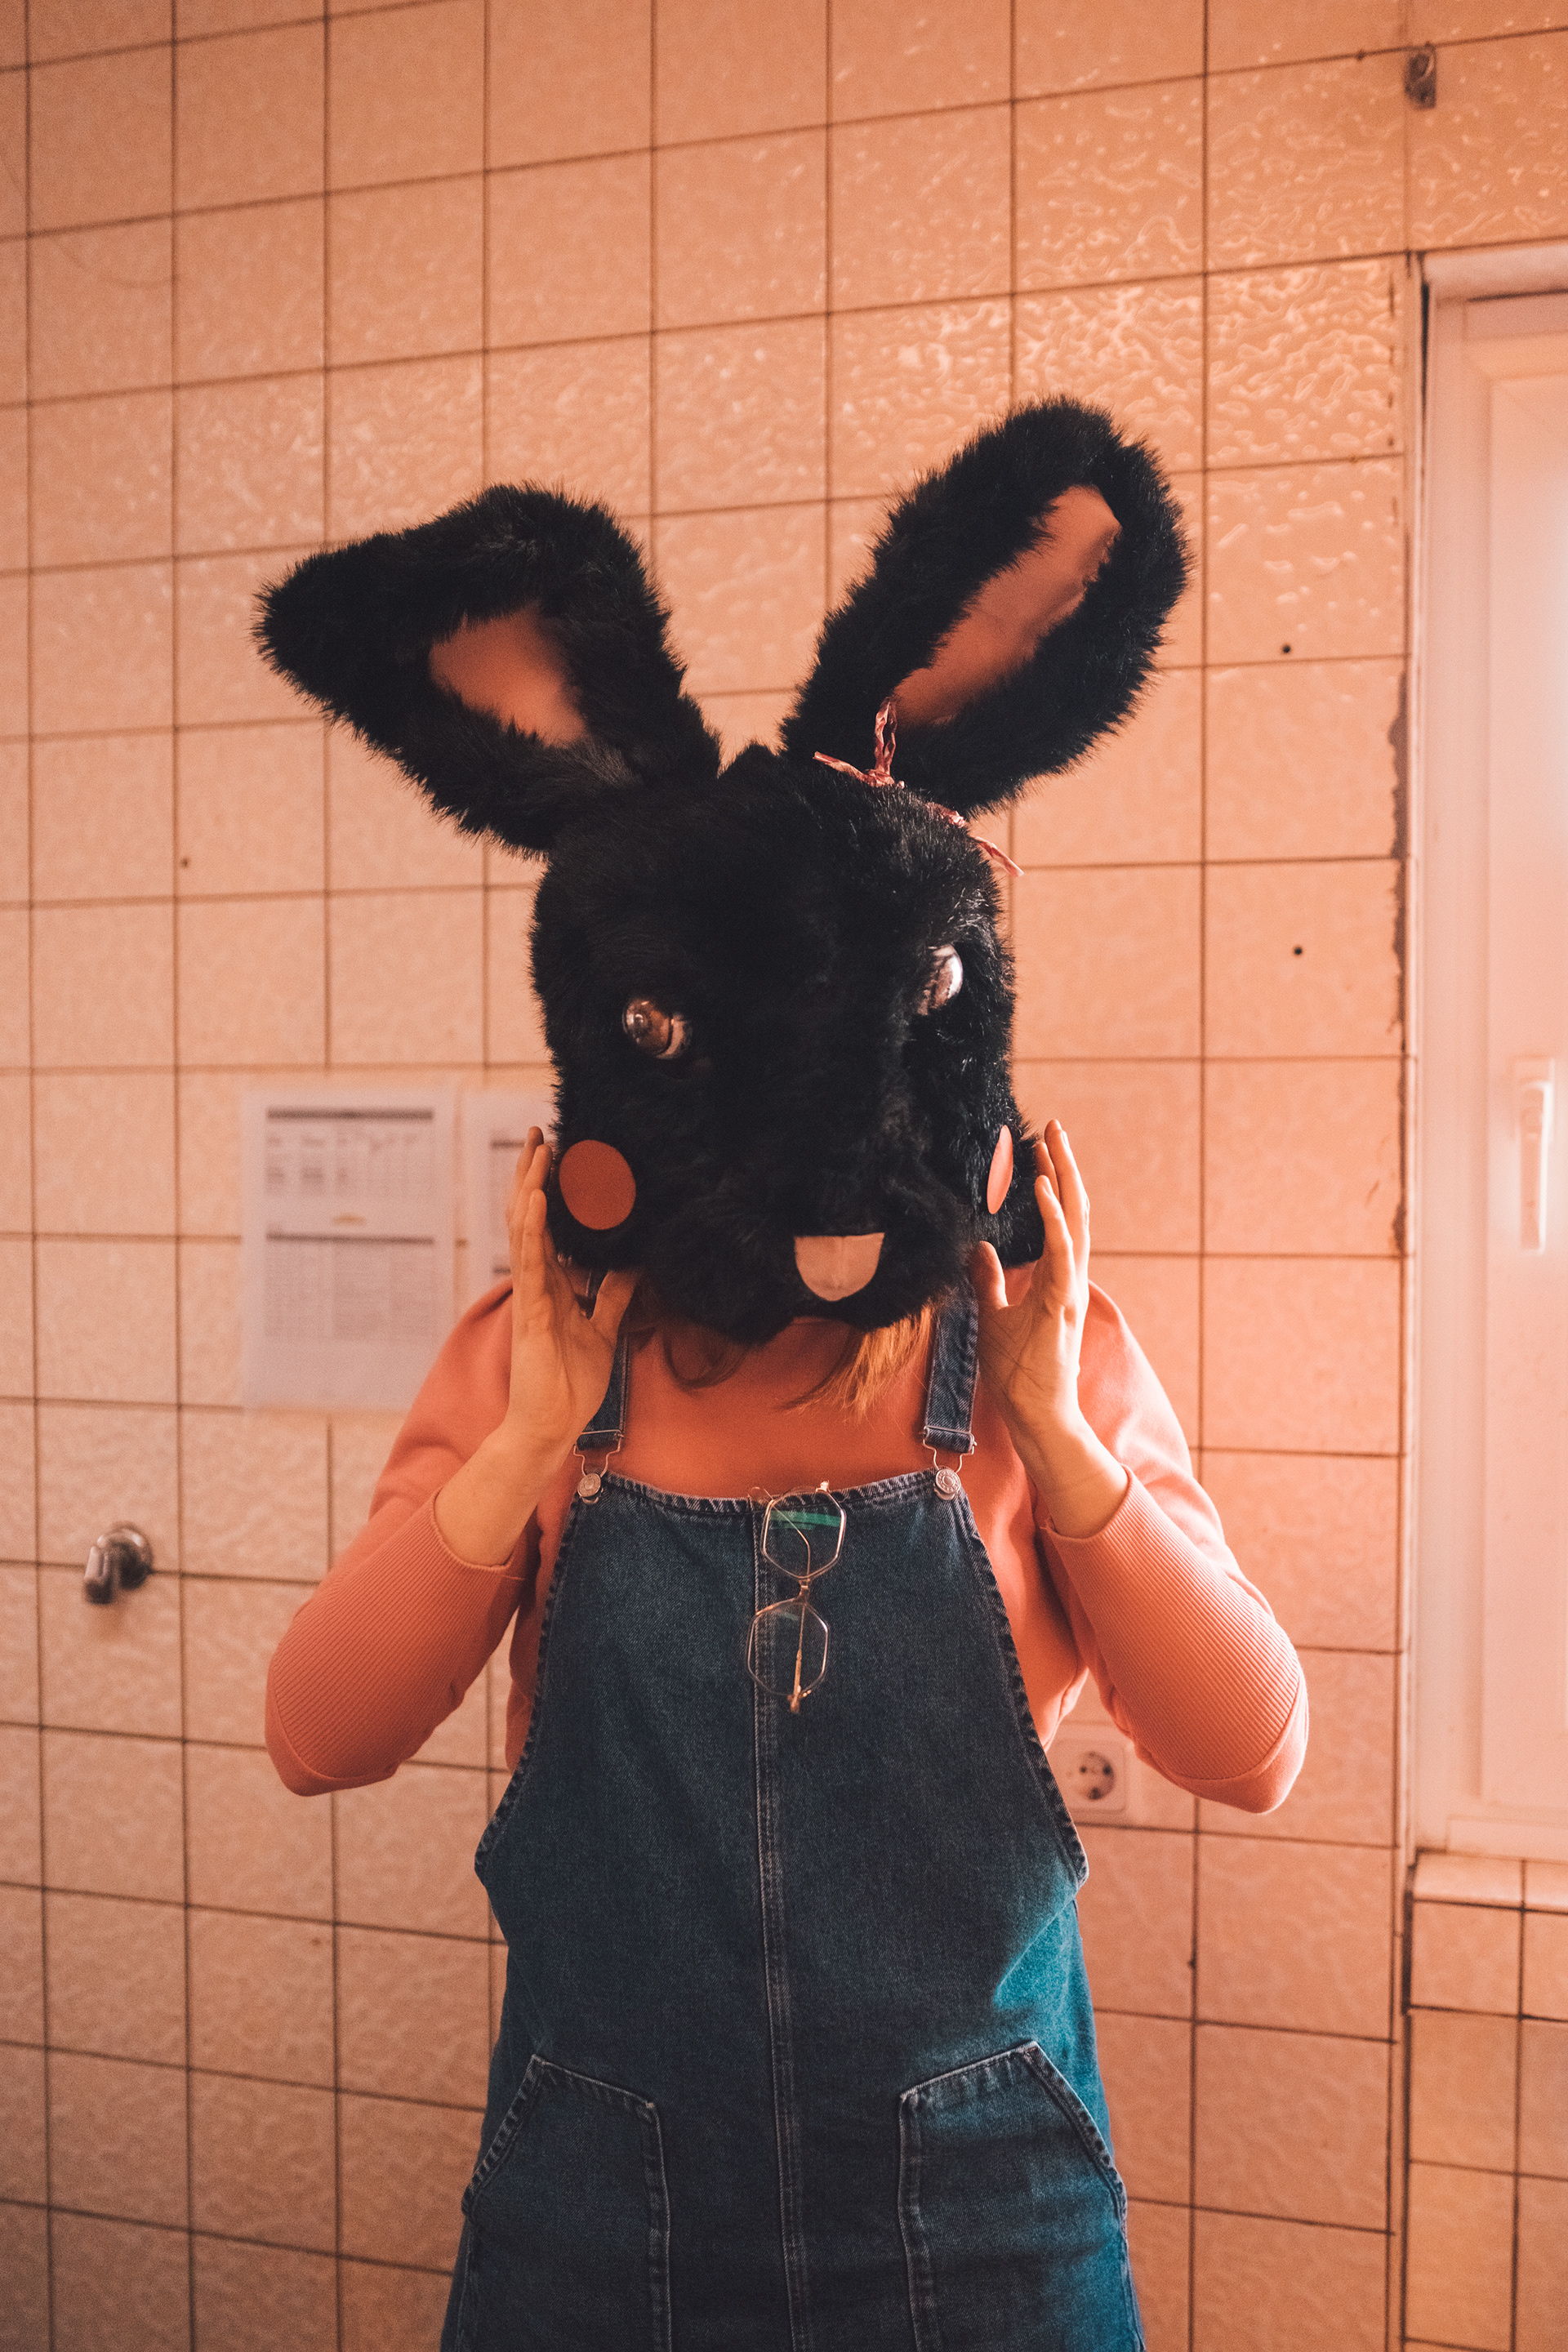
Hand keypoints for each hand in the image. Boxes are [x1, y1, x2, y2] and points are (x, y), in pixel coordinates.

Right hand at [434, 1131, 636, 1564]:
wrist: (551, 1427)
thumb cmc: (570, 1385)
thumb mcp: (602, 1330)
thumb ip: (611, 1297)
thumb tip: (631, 1266)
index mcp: (554, 1287)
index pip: (550, 1228)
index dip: (552, 1192)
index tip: (560, 1154)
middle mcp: (539, 1284)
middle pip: (530, 1218)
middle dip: (533, 1176)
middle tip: (540, 1134)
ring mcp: (532, 1296)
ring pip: (525, 1230)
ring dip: (529, 1187)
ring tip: (536, 1149)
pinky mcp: (532, 1313)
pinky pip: (530, 1263)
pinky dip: (531, 1228)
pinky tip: (534, 1198)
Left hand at [970, 1121, 1128, 1537]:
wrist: (1034, 1413)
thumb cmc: (1019, 1370)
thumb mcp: (993, 1313)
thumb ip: (990, 1280)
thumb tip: (978, 1249)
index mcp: (1057, 1278)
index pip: (1060, 1219)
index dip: (1053, 1182)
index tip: (1042, 1148)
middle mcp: (1069, 1278)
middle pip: (1073, 1210)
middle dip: (1064, 1167)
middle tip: (1054, 1128)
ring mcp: (1069, 1290)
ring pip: (1075, 1224)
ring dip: (1064, 1182)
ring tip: (1052, 1145)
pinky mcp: (1060, 1305)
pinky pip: (1061, 1254)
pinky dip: (1053, 1220)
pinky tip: (1042, 1190)